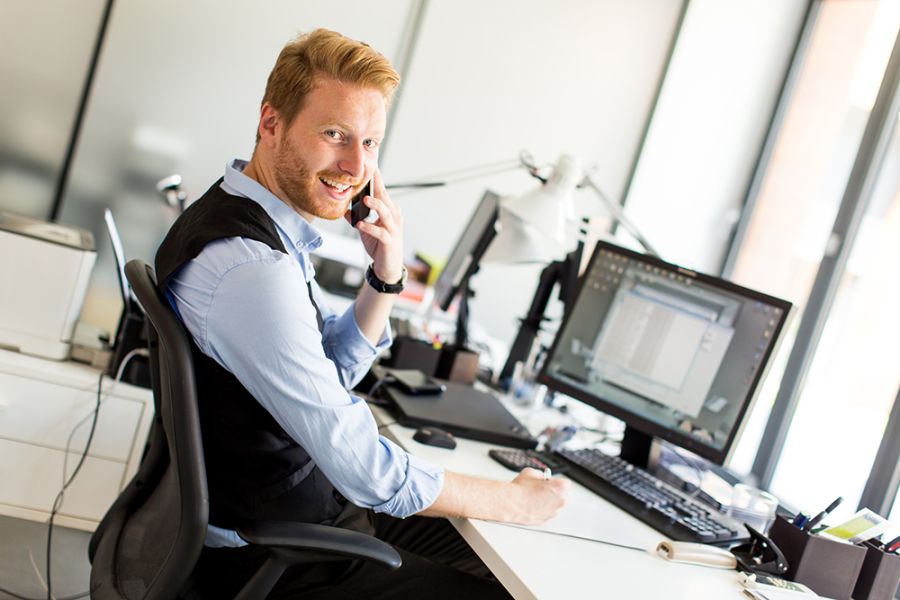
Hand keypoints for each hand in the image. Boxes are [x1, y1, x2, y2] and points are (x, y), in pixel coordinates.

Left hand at [345, 168, 403, 282]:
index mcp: (389, 211)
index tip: (371, 164)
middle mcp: (394, 217)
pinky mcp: (389, 241)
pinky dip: (369, 227)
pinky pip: (380, 232)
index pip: (382, 191)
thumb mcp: (366, 230)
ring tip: (365, 199)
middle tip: (369, 172)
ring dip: (375, 205)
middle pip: (385, 197)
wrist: (388, 267)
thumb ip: (357, 218)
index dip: (376, 178)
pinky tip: (360, 224)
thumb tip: (345, 209)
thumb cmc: (379, 246)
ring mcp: (393, 229)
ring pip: (385, 213)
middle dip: (378, 184)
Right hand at [505, 468, 569, 524]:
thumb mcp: (531, 472)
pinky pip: (548, 513)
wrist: (511, 503)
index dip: (555, 482)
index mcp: (561, 487)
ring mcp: (554, 512)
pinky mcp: (546, 519)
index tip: (549, 482)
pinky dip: (543, 510)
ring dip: (548, 502)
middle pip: (562, 495)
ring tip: (535, 497)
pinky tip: (533, 505)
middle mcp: (560, 501)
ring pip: (555, 505)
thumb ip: (540, 475)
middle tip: (542, 489)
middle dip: (554, 492)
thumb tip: (540, 478)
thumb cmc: (521, 489)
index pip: (565, 483)